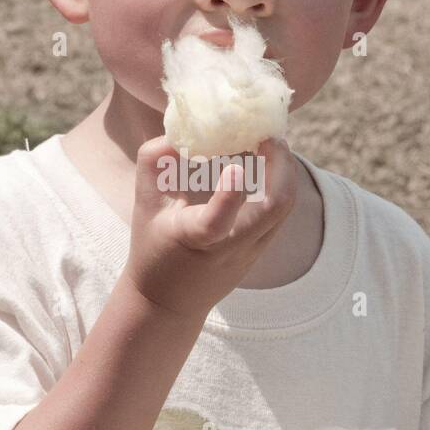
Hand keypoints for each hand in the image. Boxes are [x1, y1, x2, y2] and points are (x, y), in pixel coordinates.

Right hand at [124, 134, 297, 320]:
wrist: (169, 301)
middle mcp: (228, 248)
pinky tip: (268, 161)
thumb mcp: (144, 204)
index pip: (215, 223)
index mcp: (193, 238)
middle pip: (274, 210)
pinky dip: (280, 181)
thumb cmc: (153, 245)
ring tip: (268, 142)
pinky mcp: (262, 249)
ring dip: (284, 170)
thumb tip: (178, 128)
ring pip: (285, 208)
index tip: (235, 167)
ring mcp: (251, 250)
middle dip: (281, 166)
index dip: (229, 196)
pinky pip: (282, 211)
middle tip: (268, 135)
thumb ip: (155, 162)